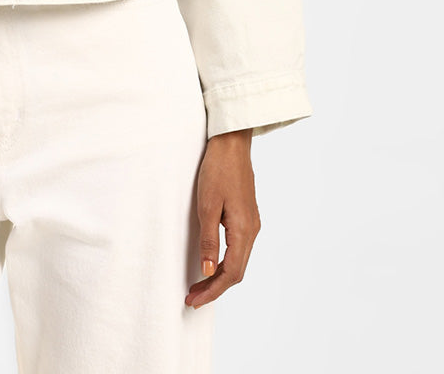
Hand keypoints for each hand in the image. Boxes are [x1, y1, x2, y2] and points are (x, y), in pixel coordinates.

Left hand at [185, 127, 257, 308]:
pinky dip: (225, 262)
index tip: (193, 300)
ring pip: (238, 261)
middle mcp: (252, 231)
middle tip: (192, 298)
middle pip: (236, 272)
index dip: (212, 290)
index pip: (230, 273)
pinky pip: (238, 249)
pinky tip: (212, 263)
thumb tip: (208, 271)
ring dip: (220, 277)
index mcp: (243, 230)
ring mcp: (251, 224)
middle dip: (215, 288)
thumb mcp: (207, 205)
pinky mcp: (247, 216)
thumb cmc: (217, 170)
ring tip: (198, 285)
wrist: (231, 144)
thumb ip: (209, 239)